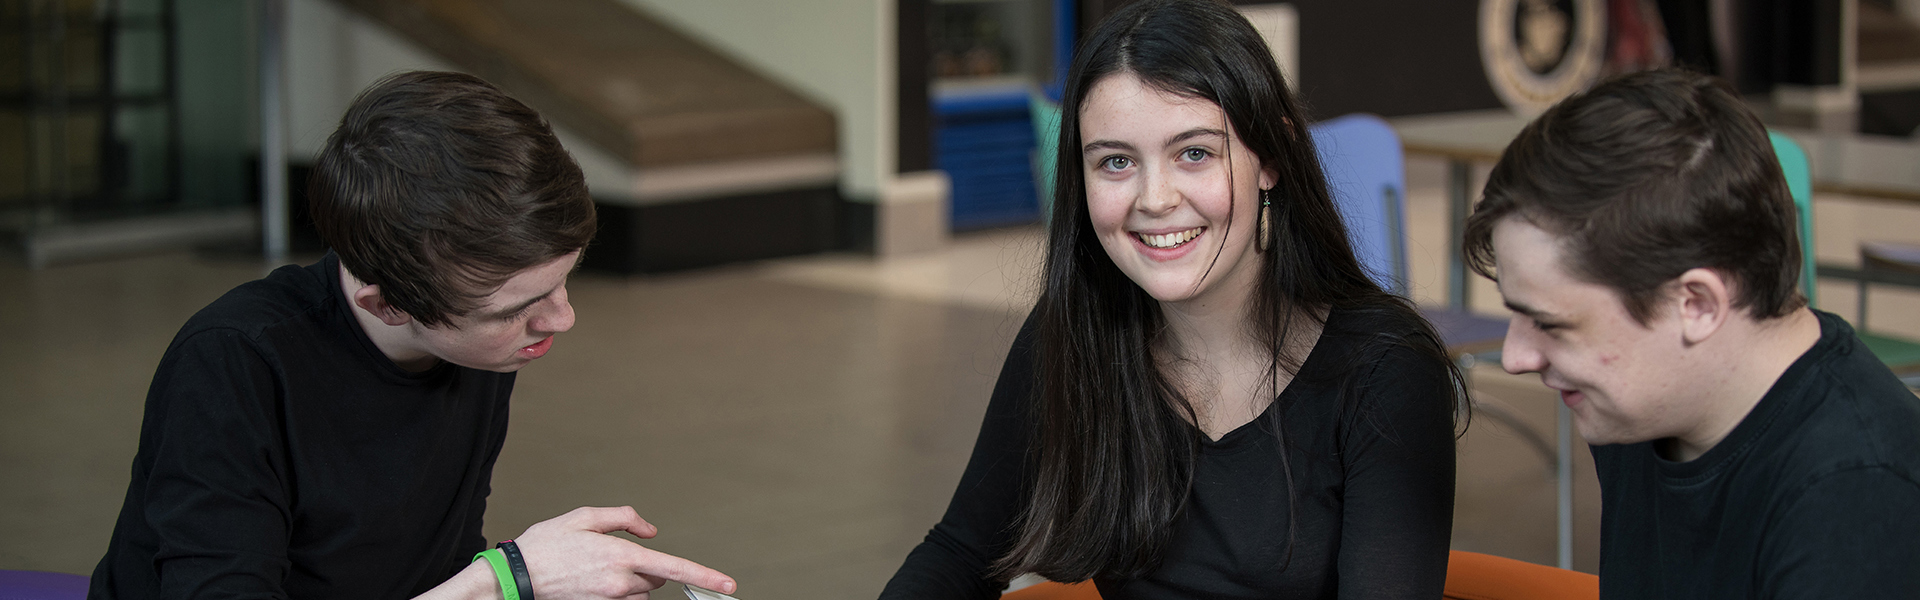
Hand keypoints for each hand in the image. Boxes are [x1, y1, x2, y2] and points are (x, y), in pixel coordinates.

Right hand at [511, 506, 735, 598]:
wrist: (517, 578)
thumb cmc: (546, 545)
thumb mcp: (585, 517)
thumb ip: (625, 519)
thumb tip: (652, 530)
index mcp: (621, 556)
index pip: (674, 568)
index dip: (705, 576)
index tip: (727, 585)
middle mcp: (620, 583)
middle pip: (657, 578)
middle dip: (648, 566)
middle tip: (616, 555)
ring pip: (641, 592)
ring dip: (633, 580)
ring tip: (599, 568)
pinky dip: (618, 591)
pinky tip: (594, 580)